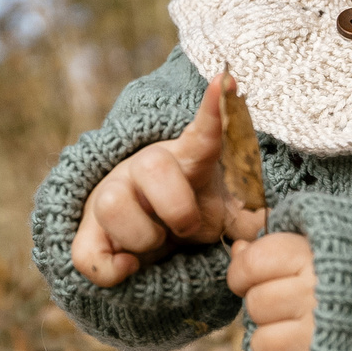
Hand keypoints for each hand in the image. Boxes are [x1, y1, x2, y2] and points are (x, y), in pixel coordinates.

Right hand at [71, 74, 266, 285]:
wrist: (149, 244)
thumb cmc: (190, 218)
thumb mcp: (225, 217)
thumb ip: (249, 220)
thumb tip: (264, 229)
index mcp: (185, 160)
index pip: (203, 132)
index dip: (215, 111)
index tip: (226, 82)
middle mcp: (142, 170)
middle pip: (152, 167)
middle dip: (178, 209)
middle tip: (188, 228)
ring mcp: (111, 197)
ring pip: (112, 204)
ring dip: (144, 236)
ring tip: (158, 244)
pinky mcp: (89, 233)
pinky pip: (87, 254)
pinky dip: (111, 269)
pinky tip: (131, 268)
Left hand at [229, 231, 315, 350]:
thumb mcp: (333, 247)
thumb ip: (285, 245)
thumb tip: (240, 251)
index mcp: (317, 260)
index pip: (252, 264)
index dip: (244, 272)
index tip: (254, 277)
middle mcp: (318, 300)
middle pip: (256, 305)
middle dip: (266, 308)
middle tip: (290, 309)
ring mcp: (320, 344)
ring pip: (262, 346)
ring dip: (274, 345)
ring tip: (301, 338)